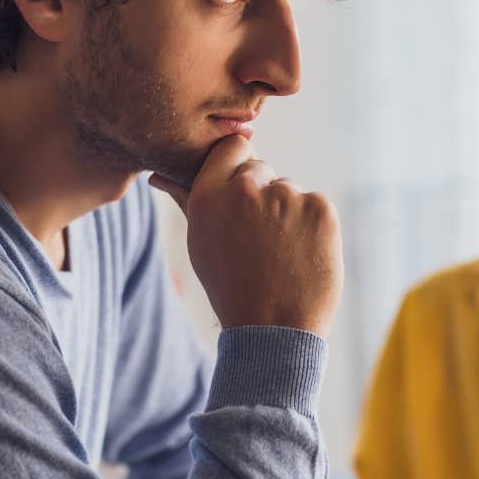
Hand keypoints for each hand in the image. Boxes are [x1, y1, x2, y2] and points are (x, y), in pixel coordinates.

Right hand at [149, 136, 340, 335]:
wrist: (274, 331)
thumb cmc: (232, 289)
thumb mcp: (201, 243)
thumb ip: (186, 200)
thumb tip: (158, 176)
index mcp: (209, 195)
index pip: (232, 146)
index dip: (239, 166)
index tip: (242, 191)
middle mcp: (246, 189)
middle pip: (262, 168)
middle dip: (262, 195)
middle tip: (260, 239)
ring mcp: (287, 196)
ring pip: (289, 190)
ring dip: (288, 213)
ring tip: (280, 254)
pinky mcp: (320, 208)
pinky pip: (315, 205)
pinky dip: (312, 226)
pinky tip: (302, 255)